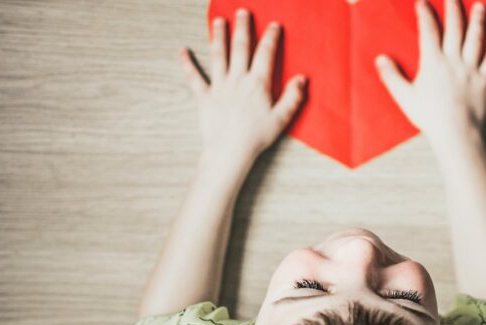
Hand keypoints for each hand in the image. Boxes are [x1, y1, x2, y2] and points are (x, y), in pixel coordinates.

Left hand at [179, 9, 306, 173]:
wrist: (230, 150)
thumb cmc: (257, 137)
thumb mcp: (282, 118)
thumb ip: (293, 97)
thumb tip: (302, 79)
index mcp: (257, 83)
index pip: (265, 54)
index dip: (271, 37)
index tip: (273, 25)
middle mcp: (237, 79)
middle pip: (240, 47)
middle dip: (242, 27)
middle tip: (242, 12)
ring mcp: (219, 86)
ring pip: (218, 55)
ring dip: (218, 36)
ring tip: (218, 21)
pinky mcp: (204, 97)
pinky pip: (194, 77)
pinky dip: (187, 64)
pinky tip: (182, 51)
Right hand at [374, 0, 485, 145]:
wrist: (456, 132)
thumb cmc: (429, 116)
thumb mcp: (404, 97)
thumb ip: (391, 76)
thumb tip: (380, 59)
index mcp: (433, 62)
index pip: (428, 31)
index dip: (425, 14)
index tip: (423, 2)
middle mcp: (454, 60)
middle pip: (455, 28)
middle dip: (454, 8)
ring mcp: (471, 69)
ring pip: (476, 38)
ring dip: (478, 20)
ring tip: (481, 6)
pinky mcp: (485, 80)